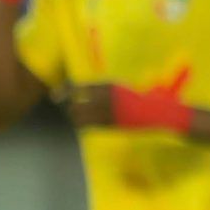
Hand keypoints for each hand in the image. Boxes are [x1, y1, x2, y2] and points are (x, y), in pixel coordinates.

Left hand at [67, 69, 191, 133]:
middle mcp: (105, 97)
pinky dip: (82, 125)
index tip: (56, 95)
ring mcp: (108, 111)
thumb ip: (103, 91)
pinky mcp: (111, 123)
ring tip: (75, 117)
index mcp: (107, 85)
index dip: (65, 91)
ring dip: (74, 117)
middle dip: (68, 106)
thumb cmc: (137, 100)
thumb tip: (86, 92)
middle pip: (75, 102)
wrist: (154, 111)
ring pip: (81, 115)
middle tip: (66, 109)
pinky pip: (89, 125)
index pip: (79, 87)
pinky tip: (82, 125)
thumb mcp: (119, 89)